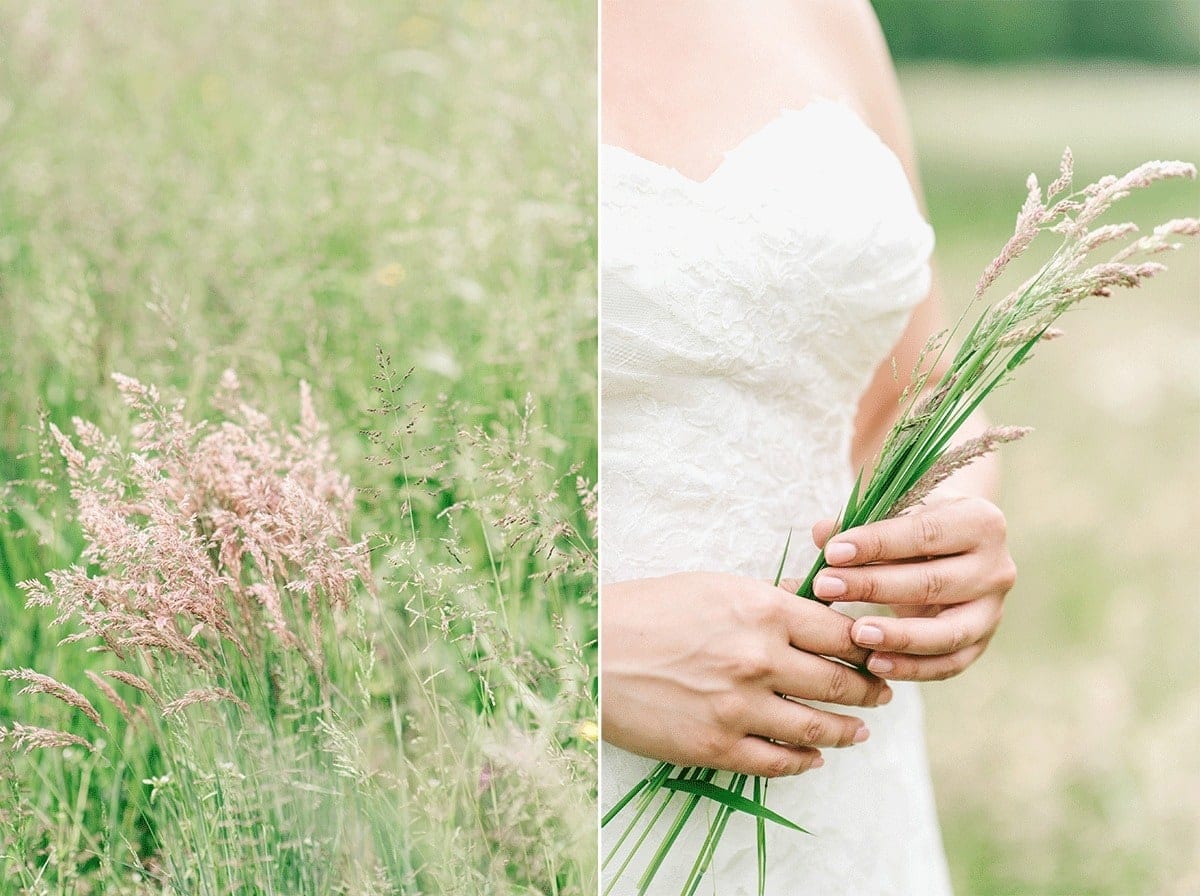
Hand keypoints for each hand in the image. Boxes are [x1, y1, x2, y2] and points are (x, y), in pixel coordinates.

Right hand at [601, 572, 892, 777]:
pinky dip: (803, 762)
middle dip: (870, 691)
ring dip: (847, 731)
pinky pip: (778, 762)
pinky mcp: (716, 746)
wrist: (589, 651)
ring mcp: (739, 707)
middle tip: (882, 694)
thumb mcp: (714, 587)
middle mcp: (758, 659)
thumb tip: (815, 601)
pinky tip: (812, 757)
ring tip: (858, 731)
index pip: (842, 635)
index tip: (877, 653)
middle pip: (840, 683)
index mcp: (762, 610)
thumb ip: (770, 597)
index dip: (868, 647)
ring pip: (817, 728)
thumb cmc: (648, 609)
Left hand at [809, 492, 1016, 681]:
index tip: (832, 552)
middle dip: (874, 586)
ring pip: (947, 632)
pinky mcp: (981, 643)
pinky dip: (912, 667)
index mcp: (980, 521)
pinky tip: (874, 663)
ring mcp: (992, 610)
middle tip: (825, 587)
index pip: (925, 532)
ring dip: (897, 636)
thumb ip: (860, 523)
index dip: (877, 543)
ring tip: (854, 634)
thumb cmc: (914, 527)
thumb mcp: (894, 513)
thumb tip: (821, 532)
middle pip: (933, 583)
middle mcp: (997, 567)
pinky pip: (948, 664)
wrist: (949, 550)